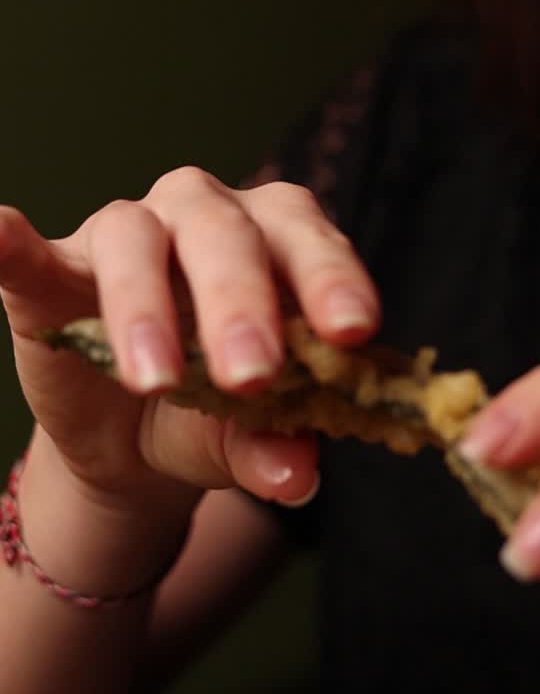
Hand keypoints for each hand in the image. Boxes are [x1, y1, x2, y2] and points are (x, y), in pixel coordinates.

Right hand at [0, 168, 379, 512]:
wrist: (132, 442)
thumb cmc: (211, 416)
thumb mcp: (243, 441)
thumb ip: (271, 448)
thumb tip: (299, 475)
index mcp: (274, 244)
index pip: (308, 241)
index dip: (331, 278)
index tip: (352, 330)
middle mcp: (205, 218)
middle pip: (226, 233)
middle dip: (240, 302)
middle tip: (252, 375)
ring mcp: (126, 235)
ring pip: (136, 237)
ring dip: (146, 306)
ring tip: (156, 379)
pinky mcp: (52, 272)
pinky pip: (27, 251)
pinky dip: (8, 242)